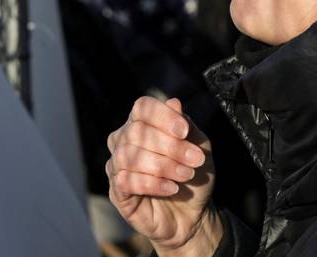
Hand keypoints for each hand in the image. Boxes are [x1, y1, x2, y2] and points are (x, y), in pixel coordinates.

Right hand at [106, 97, 220, 256]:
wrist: (193, 214)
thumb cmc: (193, 174)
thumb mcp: (199, 146)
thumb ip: (186, 125)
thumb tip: (173, 102)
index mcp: (143, 123)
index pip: (142, 107)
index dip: (162, 116)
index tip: (184, 132)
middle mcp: (124, 140)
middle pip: (136, 131)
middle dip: (170, 146)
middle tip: (194, 160)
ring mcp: (117, 165)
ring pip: (129, 155)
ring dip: (163, 165)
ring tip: (185, 175)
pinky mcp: (117, 191)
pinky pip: (125, 180)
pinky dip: (152, 183)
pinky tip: (171, 188)